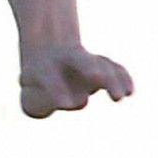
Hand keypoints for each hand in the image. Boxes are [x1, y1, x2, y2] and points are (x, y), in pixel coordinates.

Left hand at [17, 43, 133, 117]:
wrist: (47, 51)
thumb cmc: (35, 82)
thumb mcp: (28, 93)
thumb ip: (34, 103)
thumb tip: (52, 107)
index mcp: (42, 65)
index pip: (49, 77)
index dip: (55, 89)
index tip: (64, 104)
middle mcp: (65, 58)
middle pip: (81, 61)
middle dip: (90, 67)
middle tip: (96, 77)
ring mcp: (84, 59)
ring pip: (100, 63)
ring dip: (111, 78)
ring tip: (119, 97)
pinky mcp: (101, 65)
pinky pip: (114, 67)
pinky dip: (123, 77)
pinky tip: (129, 92)